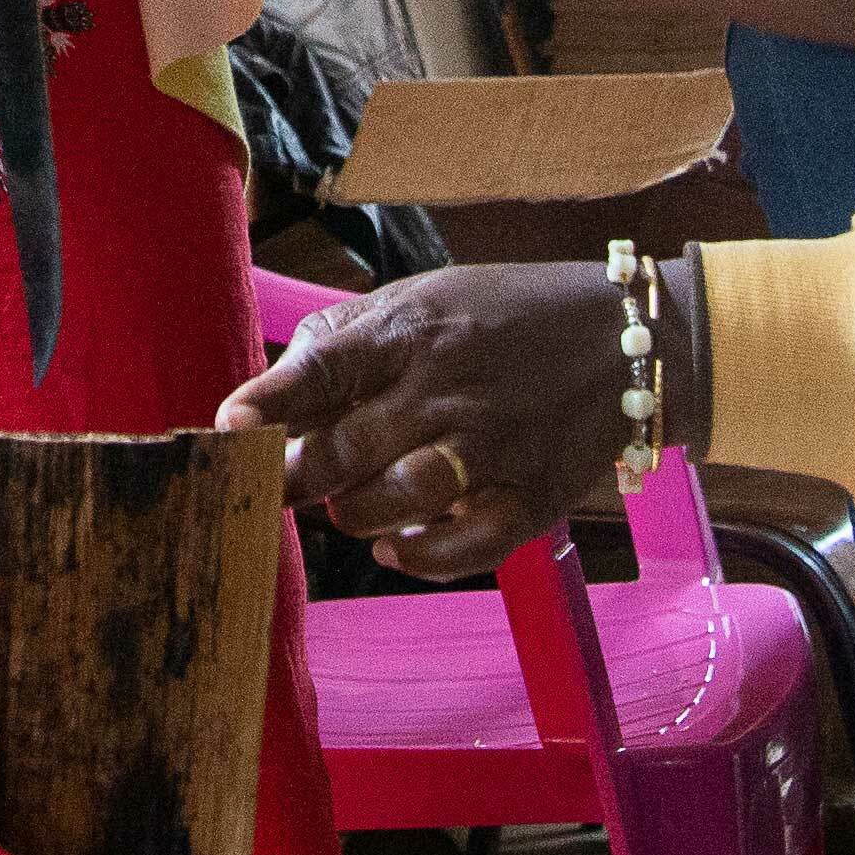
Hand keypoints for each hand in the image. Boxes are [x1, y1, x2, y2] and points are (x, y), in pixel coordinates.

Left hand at [219, 261, 658, 581]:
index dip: (269, 402)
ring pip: (390, 503)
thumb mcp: (423, 298)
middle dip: (294, 478)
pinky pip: (462, 548)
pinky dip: (417, 556)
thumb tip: (269, 392)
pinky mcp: (530, 497)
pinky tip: (394, 547)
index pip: (324, 368)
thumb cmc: (503, 316)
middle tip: (281, 485)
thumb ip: (347, 341)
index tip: (227, 428)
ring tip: (348, 503)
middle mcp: (445, 389)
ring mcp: (490, 447)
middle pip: (341, 451)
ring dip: (352, 513)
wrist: (626, 337)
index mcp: (410, 332)